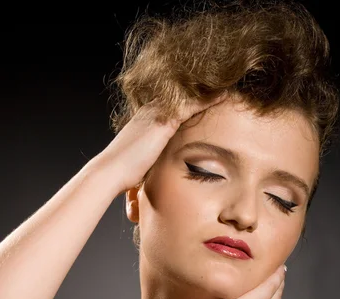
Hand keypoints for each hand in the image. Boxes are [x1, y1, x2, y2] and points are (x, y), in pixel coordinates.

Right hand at [93, 92, 227, 194]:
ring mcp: (157, 113)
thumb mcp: (141, 160)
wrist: (111, 171)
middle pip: (181, 96)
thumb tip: (157, 169)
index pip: (172, 104)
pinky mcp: (164, 121)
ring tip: (228, 86)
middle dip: (201, 91)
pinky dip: (209, 99)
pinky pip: (192, 105)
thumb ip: (152, 158)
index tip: (205, 99)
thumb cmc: (123, 171)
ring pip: (188, 96)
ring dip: (208, 91)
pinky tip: (224, 95)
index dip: (189, 101)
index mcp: (145, 118)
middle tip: (223, 85)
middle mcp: (151, 110)